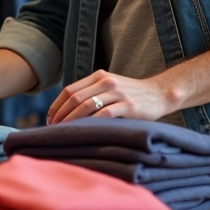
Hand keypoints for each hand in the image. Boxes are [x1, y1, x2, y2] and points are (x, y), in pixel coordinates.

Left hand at [47, 70, 173, 124]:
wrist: (159, 93)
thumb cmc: (131, 95)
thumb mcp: (109, 87)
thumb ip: (91, 93)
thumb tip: (66, 111)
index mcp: (98, 76)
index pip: (69, 90)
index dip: (56, 106)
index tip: (49, 119)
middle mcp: (106, 82)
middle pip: (74, 98)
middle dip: (61, 115)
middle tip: (53, 129)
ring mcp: (117, 93)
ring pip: (86, 106)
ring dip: (72, 120)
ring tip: (64, 132)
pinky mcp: (128, 105)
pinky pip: (104, 114)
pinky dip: (91, 123)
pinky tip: (83, 131)